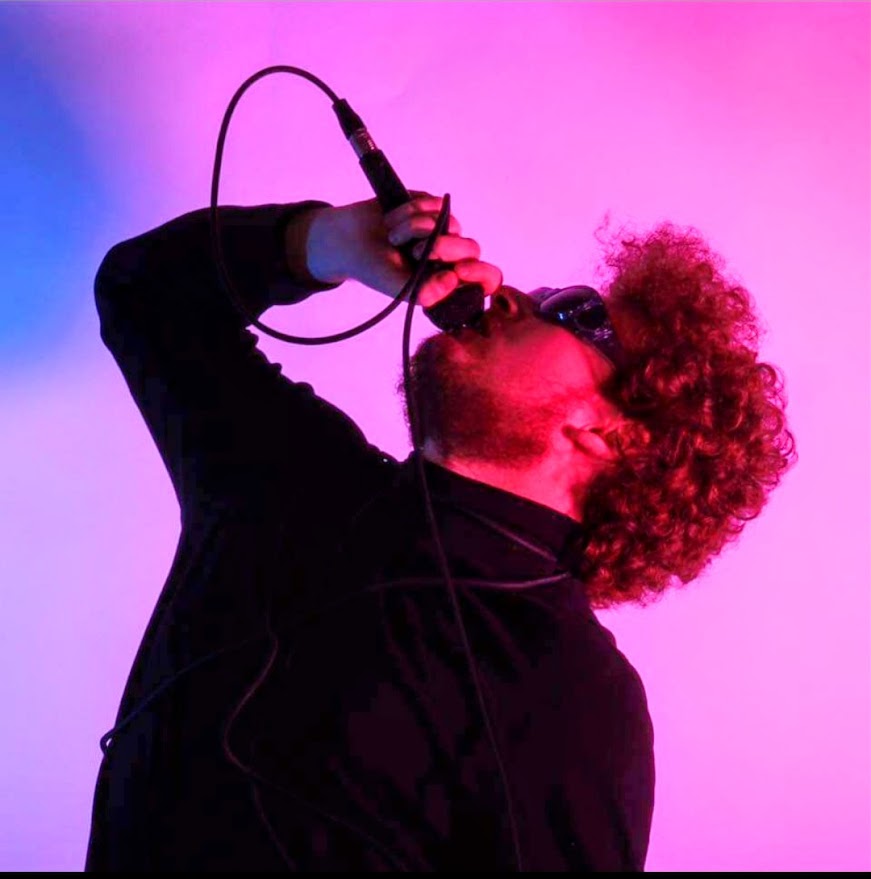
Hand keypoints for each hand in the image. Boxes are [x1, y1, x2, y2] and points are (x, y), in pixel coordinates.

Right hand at [305, 193, 502, 307]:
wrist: (348, 239)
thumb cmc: (375, 269)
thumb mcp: (399, 287)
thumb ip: (425, 292)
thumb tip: (453, 281)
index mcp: (448, 281)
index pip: (485, 280)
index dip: (481, 275)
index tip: (459, 272)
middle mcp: (451, 257)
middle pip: (471, 248)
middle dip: (445, 248)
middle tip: (417, 252)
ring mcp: (444, 230)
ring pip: (450, 223)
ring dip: (416, 228)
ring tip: (393, 238)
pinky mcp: (433, 207)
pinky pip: (436, 204)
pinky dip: (412, 210)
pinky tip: (392, 219)